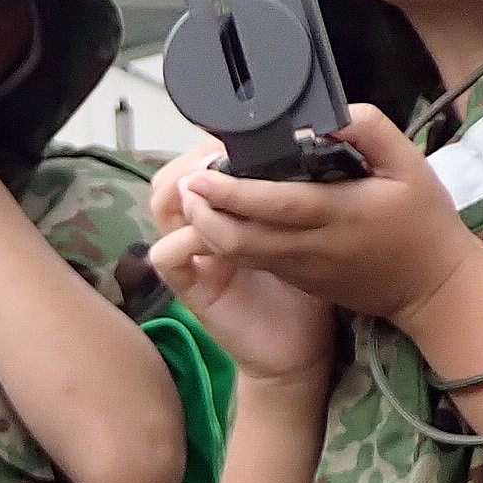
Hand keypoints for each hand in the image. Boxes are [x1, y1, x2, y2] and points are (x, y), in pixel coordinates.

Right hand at [146, 142, 333, 382]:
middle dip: (198, 158)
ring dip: (190, 189)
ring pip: (163, 203)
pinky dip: (188, 235)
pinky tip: (223, 228)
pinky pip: (167, 252)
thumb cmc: (311, 287)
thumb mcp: (312, 228)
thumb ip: (302, 192)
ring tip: (224, 184)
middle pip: (174, 174)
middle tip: (231, 155)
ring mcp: (191, 254)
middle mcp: (203, 226)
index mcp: (230, 209)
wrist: (303, 347)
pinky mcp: (188, 284)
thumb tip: (319, 143)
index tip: (246, 134)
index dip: (214, 144)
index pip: (203, 161)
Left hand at [169, 106, 482, 329]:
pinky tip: (218, 216)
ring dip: (207, 227)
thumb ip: (370, 132)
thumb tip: (328, 114)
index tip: (199, 172)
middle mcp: (312, 245)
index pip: (274, 204)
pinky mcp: (296, 279)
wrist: (433, 287)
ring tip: (194, 197)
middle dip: (203, 211)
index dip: (230, 190)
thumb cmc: (423, 220)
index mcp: (340, 213)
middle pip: (240, 236)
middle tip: (186, 183)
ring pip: (238, 253)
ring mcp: (300, 268)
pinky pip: (251, 260)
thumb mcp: (409, 165)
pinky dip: (227, 240)